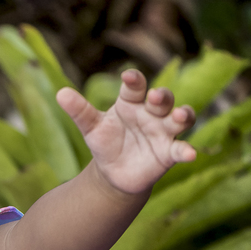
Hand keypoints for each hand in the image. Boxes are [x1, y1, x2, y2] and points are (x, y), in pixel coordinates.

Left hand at [56, 70, 195, 194]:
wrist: (114, 172)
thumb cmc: (105, 143)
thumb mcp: (91, 128)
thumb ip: (80, 111)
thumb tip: (60, 93)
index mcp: (131, 103)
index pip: (134, 87)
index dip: (134, 81)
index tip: (128, 76)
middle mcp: (151, 114)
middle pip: (163, 100)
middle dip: (162, 97)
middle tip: (155, 96)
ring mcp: (163, 132)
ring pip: (180, 119)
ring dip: (184, 115)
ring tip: (181, 115)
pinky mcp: (169, 153)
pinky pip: (181, 149)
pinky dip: (187, 151)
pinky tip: (190, 154)